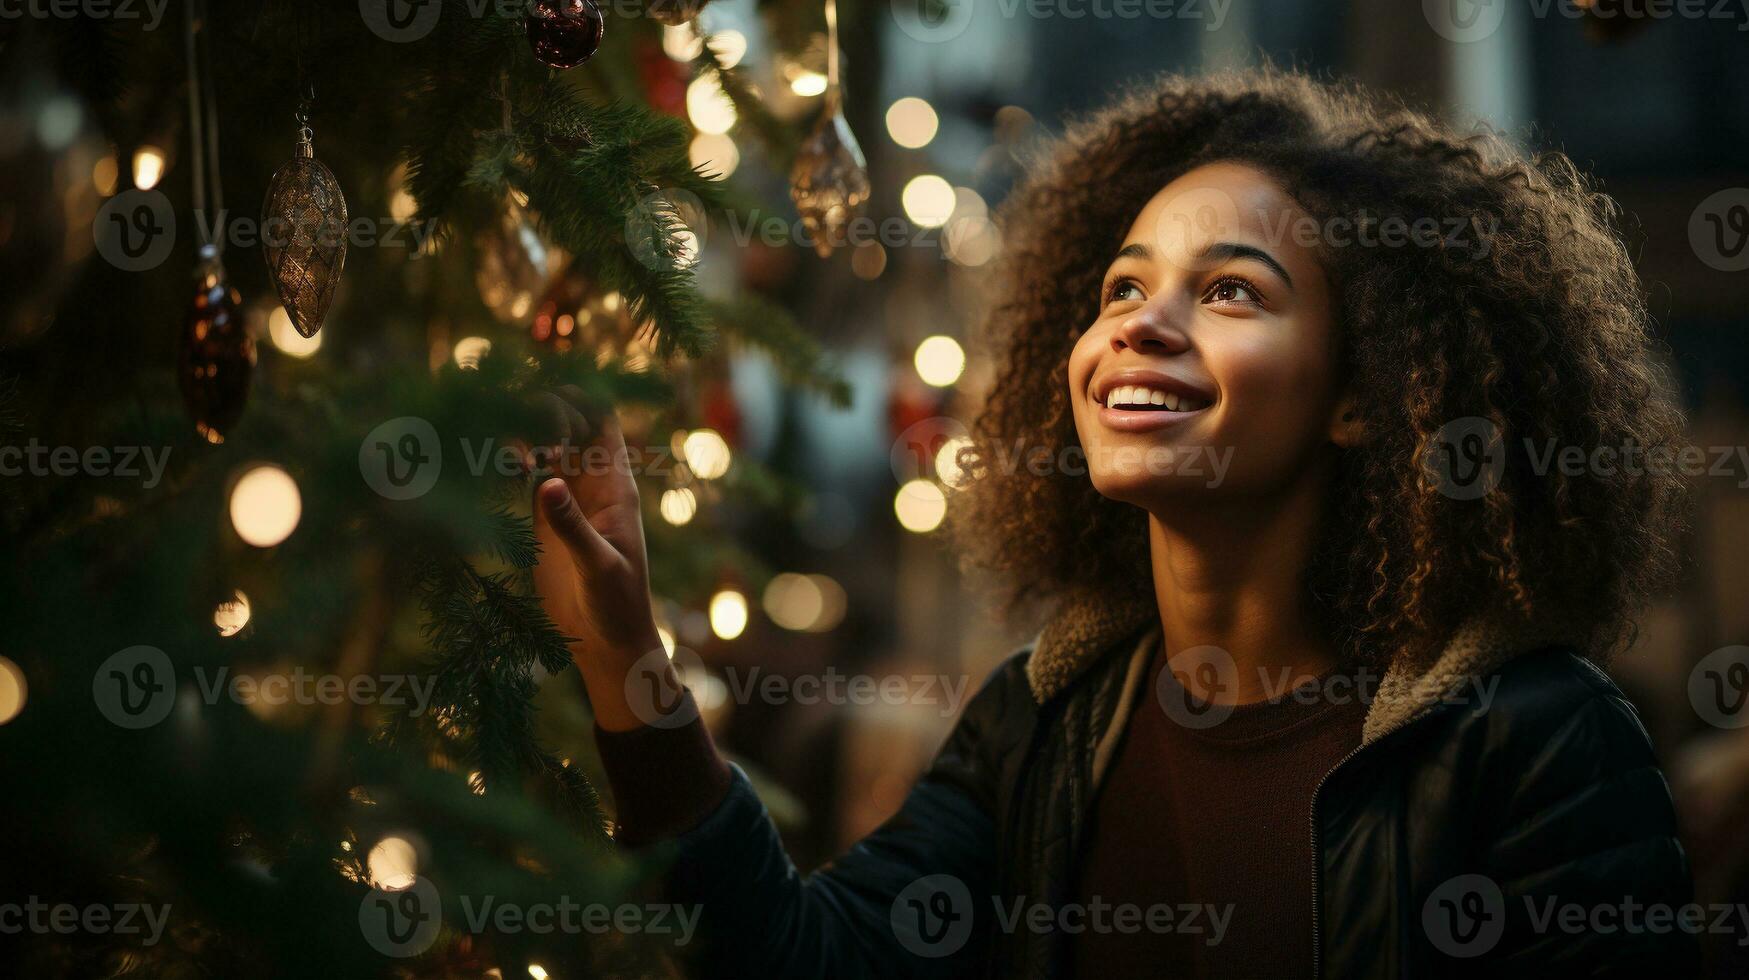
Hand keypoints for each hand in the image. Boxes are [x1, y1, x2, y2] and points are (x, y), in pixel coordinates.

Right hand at [527, 393, 672, 730]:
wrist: (608, 644)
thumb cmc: (618, 605)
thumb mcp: (599, 566)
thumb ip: (573, 526)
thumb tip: (546, 480)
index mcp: (615, 486)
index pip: (601, 423)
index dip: (578, 400)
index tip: (542, 397)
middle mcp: (590, 483)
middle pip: (566, 426)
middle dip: (539, 413)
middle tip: (509, 420)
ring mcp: (565, 498)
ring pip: (542, 448)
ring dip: (520, 436)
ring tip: (498, 445)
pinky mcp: (542, 518)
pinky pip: (525, 477)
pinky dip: (508, 464)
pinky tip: (491, 463)